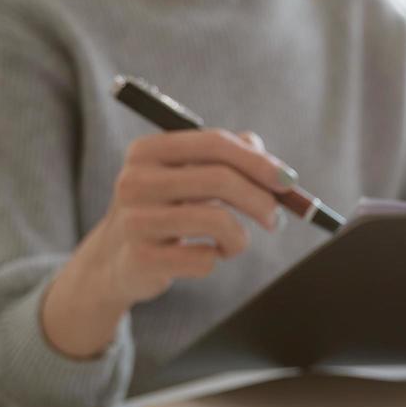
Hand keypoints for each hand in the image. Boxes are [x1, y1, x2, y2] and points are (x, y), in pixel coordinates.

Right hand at [43, 129, 293, 357]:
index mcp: (147, 150)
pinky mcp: (140, 259)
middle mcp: (134, 181)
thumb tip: (267, 159)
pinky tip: (204, 258)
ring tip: (235, 244)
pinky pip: (204, 260)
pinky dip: (217, 260)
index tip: (289, 181)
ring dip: (240, 238)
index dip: (258, 162)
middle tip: (276, 219)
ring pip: (217, 221)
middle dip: (260, 200)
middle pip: (219, 180)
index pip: (213, 144)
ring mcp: (134, 220)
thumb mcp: (188, 176)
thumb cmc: (166, 211)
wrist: (116, 262)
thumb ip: (227, 158)